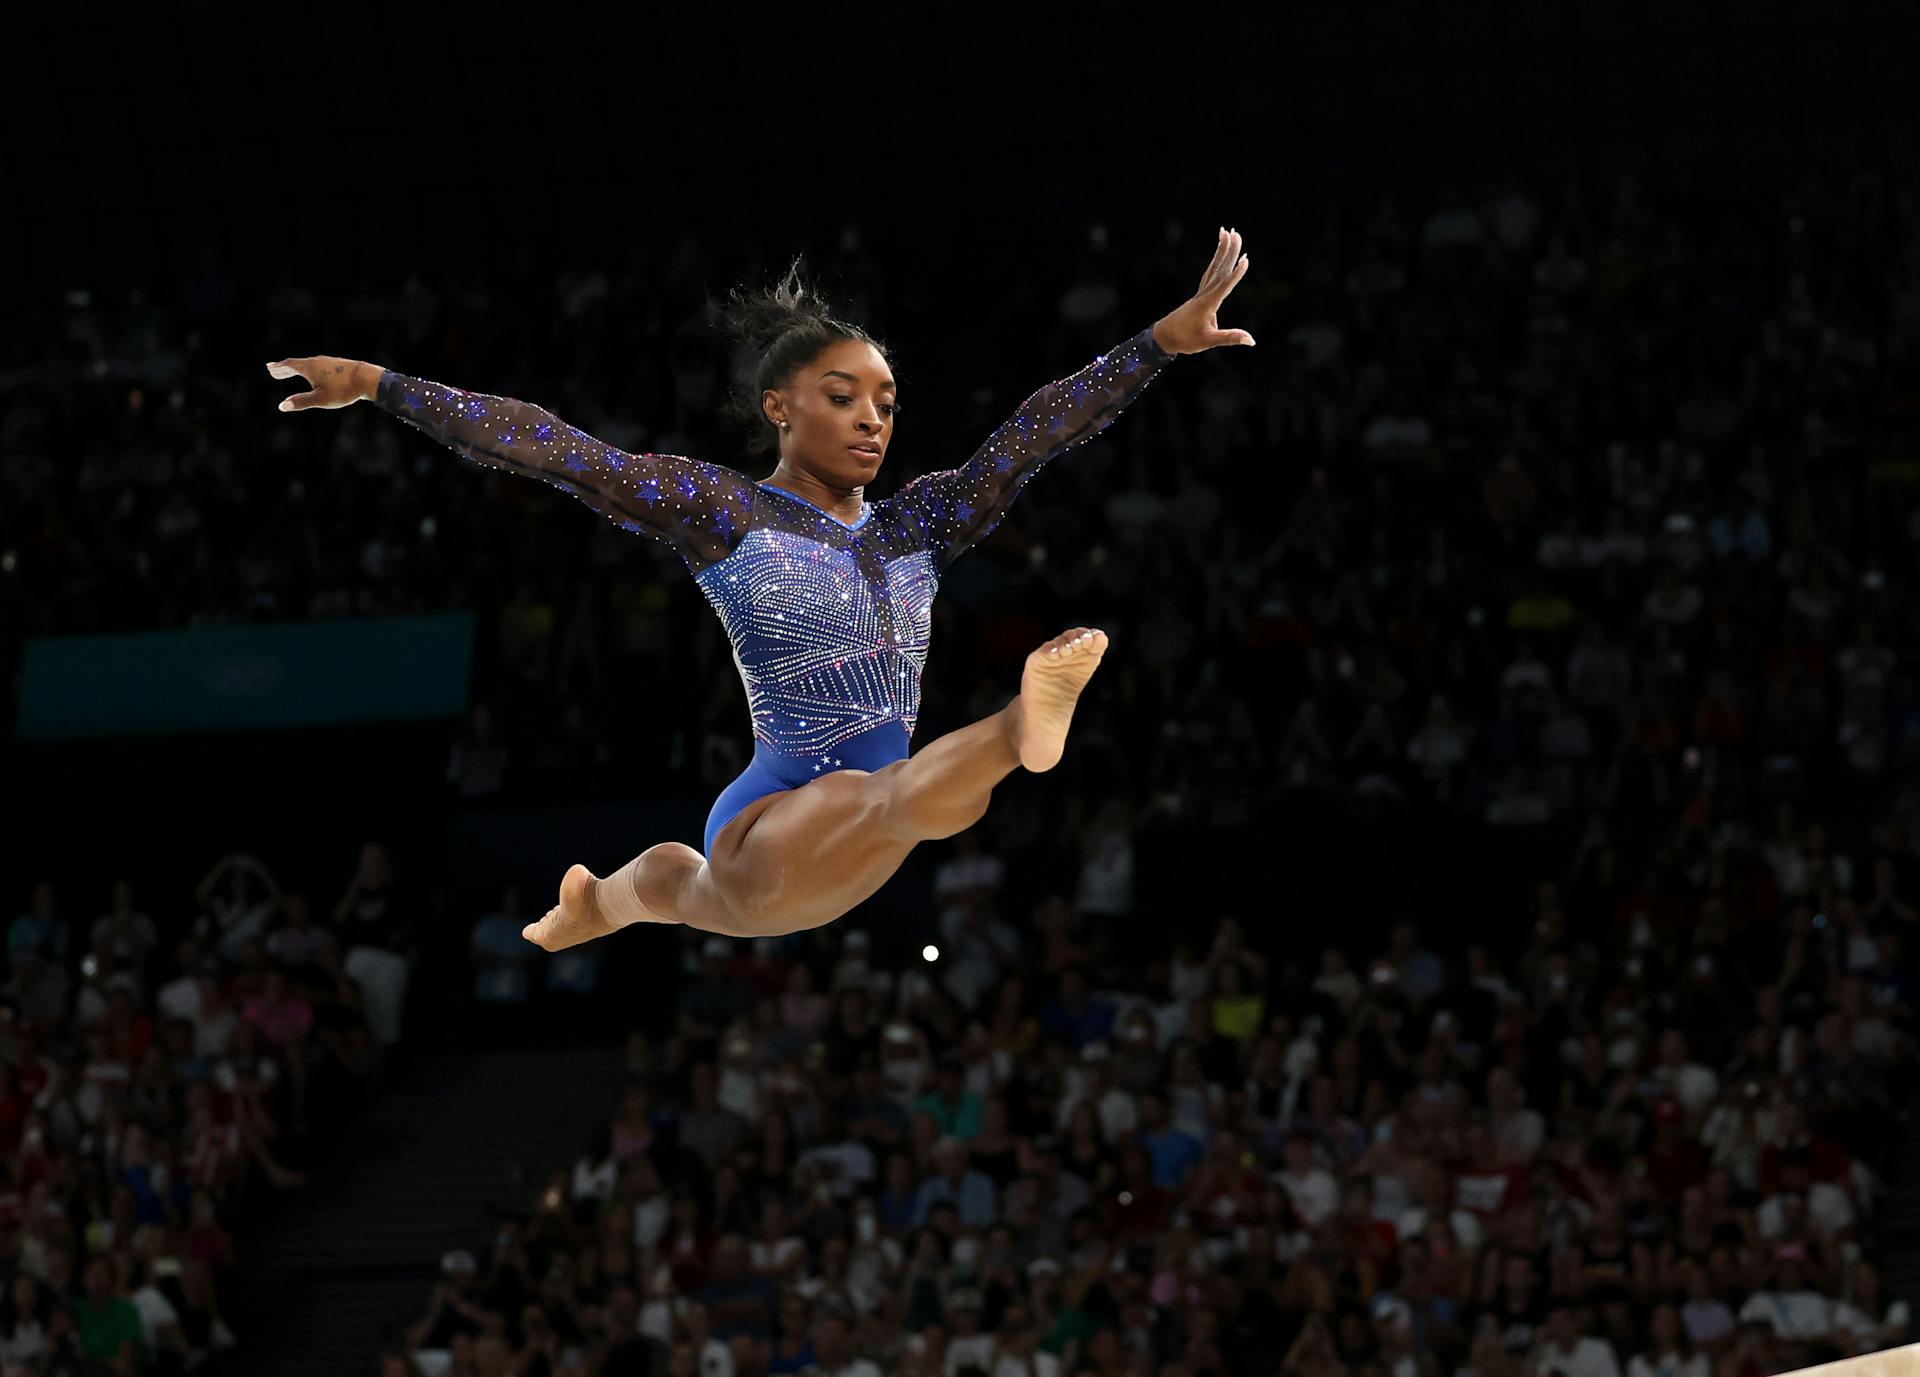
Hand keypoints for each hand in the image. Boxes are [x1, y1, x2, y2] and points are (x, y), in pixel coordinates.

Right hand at [267, 356, 381, 410]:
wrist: (367, 378)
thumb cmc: (343, 390)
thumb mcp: (320, 399)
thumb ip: (301, 402)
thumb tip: (282, 406)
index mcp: (309, 367)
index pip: (289, 365)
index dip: (278, 367)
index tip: (269, 367)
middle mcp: (317, 361)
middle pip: (297, 364)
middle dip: (285, 369)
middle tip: (274, 371)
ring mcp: (328, 361)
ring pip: (309, 365)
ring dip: (297, 369)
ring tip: (291, 372)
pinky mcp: (338, 365)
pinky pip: (319, 366)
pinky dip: (310, 370)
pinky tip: (315, 374)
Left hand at [1152, 226, 1255, 354]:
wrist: (1164, 337)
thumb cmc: (1185, 340)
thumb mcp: (1209, 341)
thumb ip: (1230, 338)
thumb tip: (1251, 340)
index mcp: (1208, 304)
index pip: (1224, 286)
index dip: (1235, 274)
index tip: (1245, 259)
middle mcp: (1204, 294)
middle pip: (1219, 269)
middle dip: (1229, 251)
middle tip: (1236, 233)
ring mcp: (1201, 293)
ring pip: (1214, 268)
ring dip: (1221, 250)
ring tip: (1227, 233)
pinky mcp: (1200, 295)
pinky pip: (1210, 273)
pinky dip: (1216, 262)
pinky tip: (1220, 254)